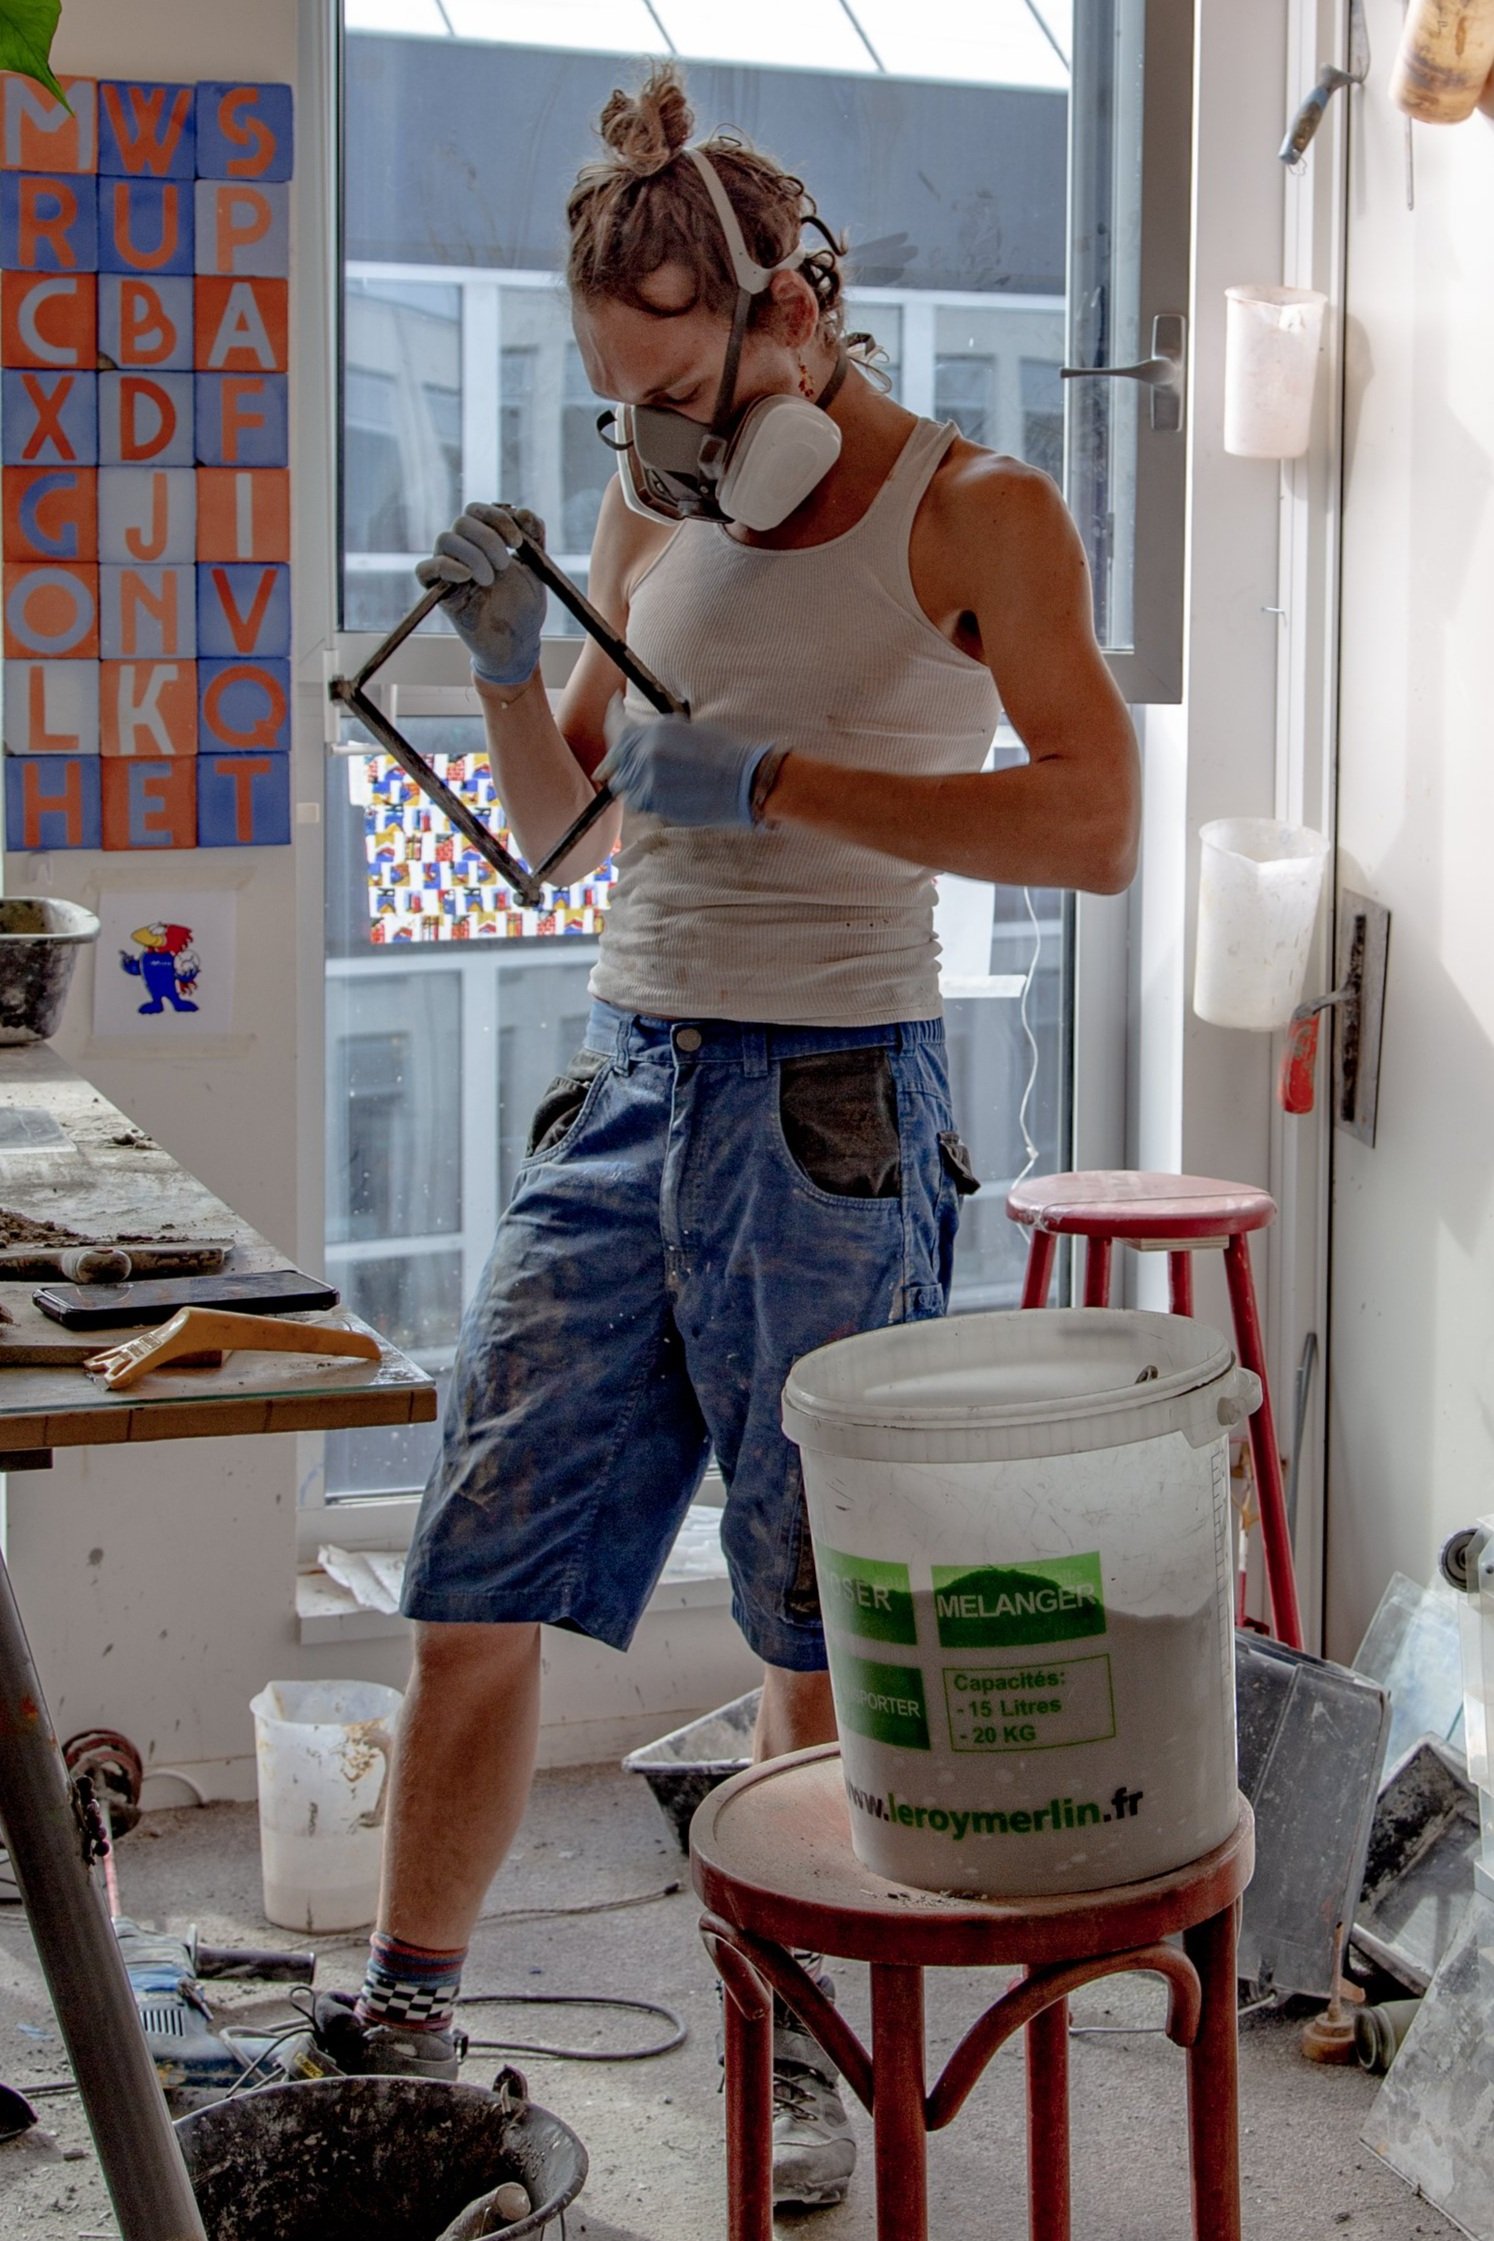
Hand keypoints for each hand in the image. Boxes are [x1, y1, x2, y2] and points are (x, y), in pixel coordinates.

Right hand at [415, 503, 548, 686]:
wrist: (520, 640)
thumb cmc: (525, 604)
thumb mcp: (536, 566)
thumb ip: (534, 536)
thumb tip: (521, 511)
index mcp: (482, 540)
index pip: (477, 510)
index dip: (497, 518)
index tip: (518, 542)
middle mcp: (463, 551)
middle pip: (462, 522)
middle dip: (488, 539)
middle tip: (505, 564)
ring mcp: (450, 571)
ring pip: (445, 540)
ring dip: (473, 555)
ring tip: (490, 580)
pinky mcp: (440, 594)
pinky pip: (424, 570)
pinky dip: (444, 566)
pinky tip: (467, 577)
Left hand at [597, 706, 776, 826]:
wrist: (743, 781)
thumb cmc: (722, 753)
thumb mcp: (685, 730)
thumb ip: (654, 734)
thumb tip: (635, 737)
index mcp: (654, 732)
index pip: (618, 728)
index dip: (612, 720)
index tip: (614, 712)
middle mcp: (647, 754)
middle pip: (617, 758)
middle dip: (621, 757)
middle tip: (633, 758)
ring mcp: (649, 781)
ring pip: (623, 783)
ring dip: (632, 780)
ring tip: (651, 778)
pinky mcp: (656, 804)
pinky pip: (638, 802)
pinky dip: (643, 797)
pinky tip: (659, 793)